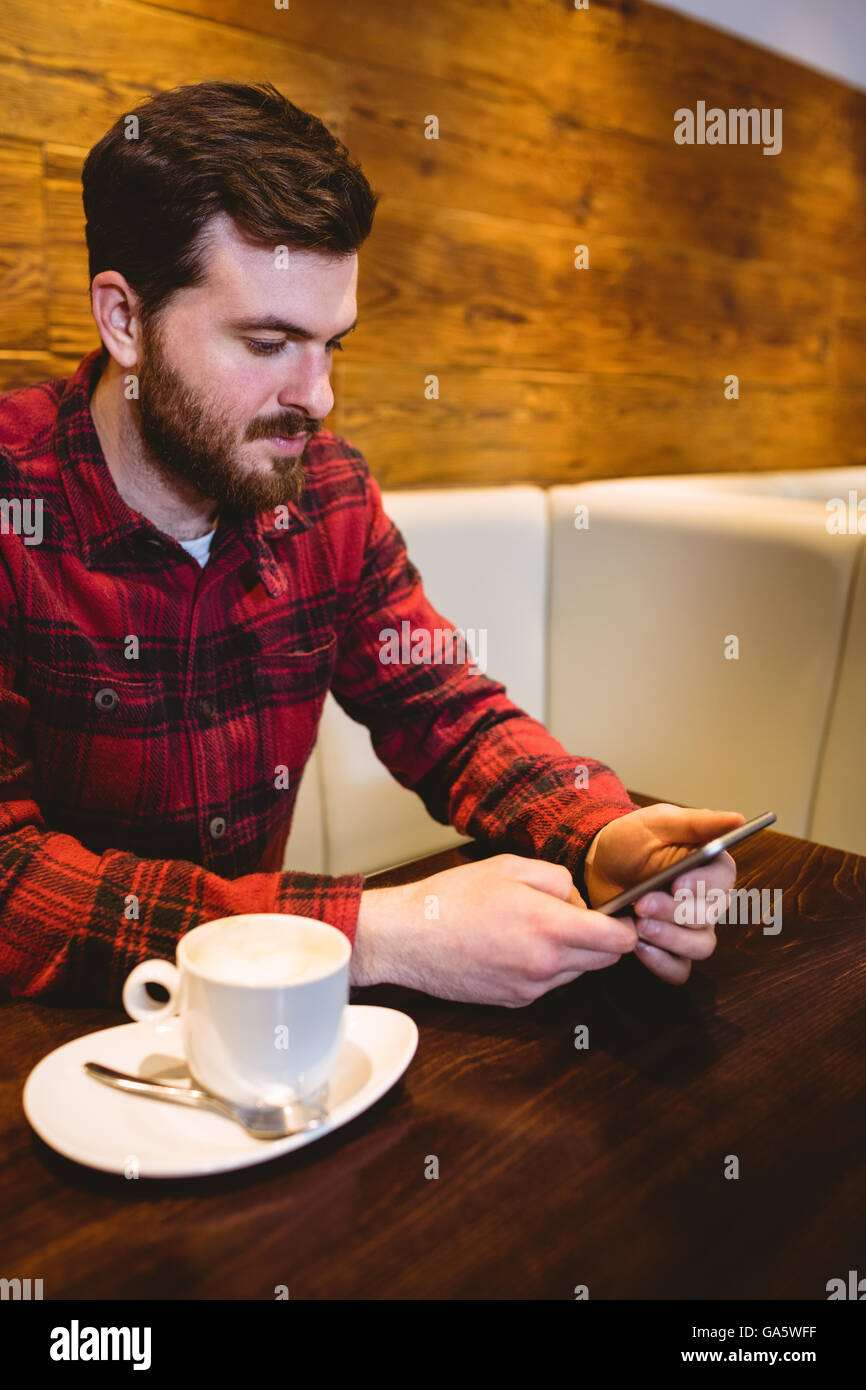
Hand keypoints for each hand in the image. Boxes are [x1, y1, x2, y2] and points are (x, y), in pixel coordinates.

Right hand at [352, 852, 638, 1006]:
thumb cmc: (452, 898)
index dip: (627, 926)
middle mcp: (546, 965)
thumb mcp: (510, 866)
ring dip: (573, 953)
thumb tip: (580, 902)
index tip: (622, 914)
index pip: (619, 940)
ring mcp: (530, 988)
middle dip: (601, 938)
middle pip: (605, 960)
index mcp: (550, 927)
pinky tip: (516, 945)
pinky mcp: (514, 1001)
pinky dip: (546, 966)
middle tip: (575, 915)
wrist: (407, 938)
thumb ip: (558, 880)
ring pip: (577, 972)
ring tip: (536, 927)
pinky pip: (549, 983)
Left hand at [583, 804, 745, 983]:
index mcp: (711, 867)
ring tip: (639, 925)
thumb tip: (738, 819)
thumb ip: (698, 823)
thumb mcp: (660, 822)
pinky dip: (661, 963)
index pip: (723, 879)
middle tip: (642, 903)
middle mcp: (708, 901)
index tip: (676, 883)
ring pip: (699, 946)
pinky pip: (679, 969)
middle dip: (675, 912)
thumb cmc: (632, 840)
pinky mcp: (669, 949)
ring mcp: (690, 929)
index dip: (702, 884)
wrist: (598, 864)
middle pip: (708, 916)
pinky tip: (638, 946)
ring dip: (670, 938)